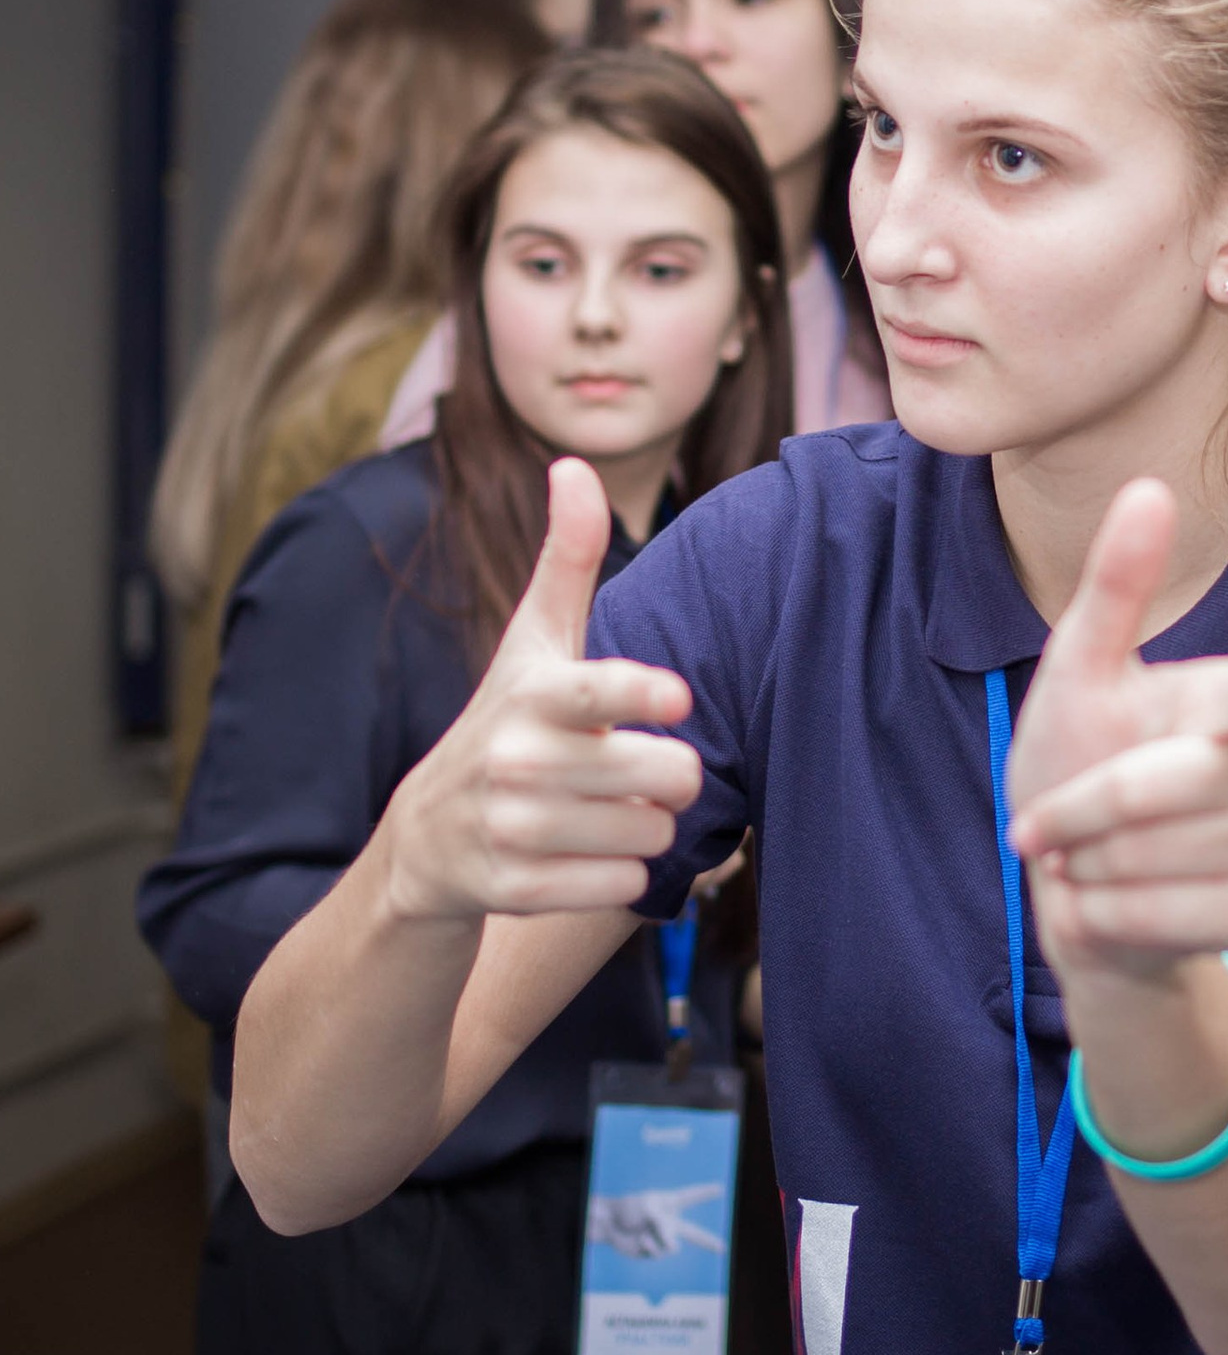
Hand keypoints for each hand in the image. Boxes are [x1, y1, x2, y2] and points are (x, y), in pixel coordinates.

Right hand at [381, 460, 700, 920]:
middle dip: (671, 781)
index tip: (676, 696)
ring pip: (650, 836)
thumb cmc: (508, 725)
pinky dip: (620, 877)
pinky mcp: (510, 892)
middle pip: (663, 778)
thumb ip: (566, 561)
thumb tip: (572, 463)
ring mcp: (508, 830)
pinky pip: (620, 888)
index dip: (642, 696)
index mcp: (531, 696)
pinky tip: (587, 857)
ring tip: (608, 813)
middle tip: (643, 774)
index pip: (597, 692)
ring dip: (649, 831)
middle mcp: (513, 761)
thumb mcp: (531, 646)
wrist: (424, 842)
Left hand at [586, 1182, 727, 1259]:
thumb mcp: (648, 1210)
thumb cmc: (627, 1209)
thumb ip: (665, 1226)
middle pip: (693, 1233)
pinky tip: (641, 1241)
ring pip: (673, 1246)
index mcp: (669, 1204)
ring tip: (645, 1234)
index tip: (720, 1189)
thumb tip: (674, 1248)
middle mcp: (668, 1221)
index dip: (705, 1193)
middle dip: (708, 1242)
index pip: (691, 1197)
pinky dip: (650, 1247)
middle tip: (723, 1248)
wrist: (607, 1224)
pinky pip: (659, 1253)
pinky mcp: (651, 1251)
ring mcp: (660, 1238)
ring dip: (660, 1239)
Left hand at [1004, 481, 1227, 980]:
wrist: (1075, 886)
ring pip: (1174, 854)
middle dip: (1087, 806)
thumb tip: (1149, 486)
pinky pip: (1180, 914)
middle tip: (1047, 824)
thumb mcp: (1078, 675)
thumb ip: (1114, 588)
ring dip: (1096, 865)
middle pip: (1175, 783)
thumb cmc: (1079, 765)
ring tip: (1081, 861)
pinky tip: (1101, 907)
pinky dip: (1113, 917)